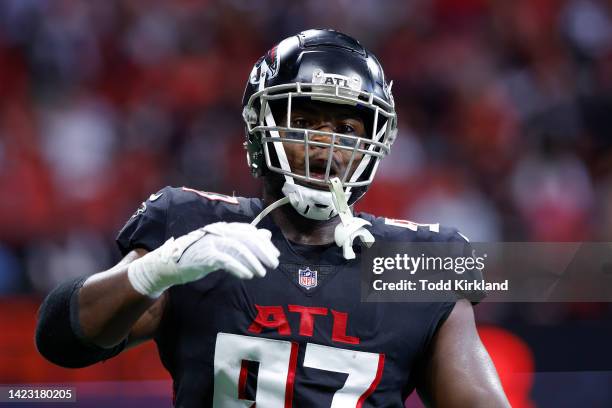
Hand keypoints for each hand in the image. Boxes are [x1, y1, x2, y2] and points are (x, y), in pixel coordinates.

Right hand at [127, 222, 279, 296]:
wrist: (171, 264)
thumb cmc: (200, 256)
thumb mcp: (223, 247)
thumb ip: (244, 241)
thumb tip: (266, 235)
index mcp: (224, 228)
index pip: (249, 231)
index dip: (264, 243)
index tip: (275, 255)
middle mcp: (218, 232)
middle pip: (246, 237)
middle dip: (263, 251)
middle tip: (274, 264)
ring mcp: (210, 242)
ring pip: (238, 248)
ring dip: (253, 261)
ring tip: (261, 273)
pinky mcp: (204, 255)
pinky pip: (225, 260)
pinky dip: (239, 267)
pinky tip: (247, 276)